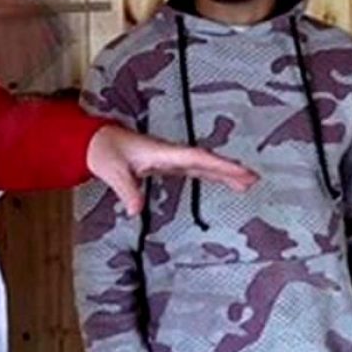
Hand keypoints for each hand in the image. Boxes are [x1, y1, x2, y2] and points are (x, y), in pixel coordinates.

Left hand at [86, 124, 258, 215]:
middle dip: (229, 170)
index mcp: (162, 153)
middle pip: (205, 161)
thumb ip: (126, 190)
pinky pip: (193, 169)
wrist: (96, 141)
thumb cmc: (104, 151)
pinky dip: (209, 174)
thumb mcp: (112, 171)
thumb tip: (135, 210)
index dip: (219, 165)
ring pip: (202, 165)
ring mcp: (169, 158)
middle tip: (254, 179)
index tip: (239, 171)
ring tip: (247, 183)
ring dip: (223, 173)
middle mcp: (170, 154)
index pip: (196, 158)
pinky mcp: (165, 164)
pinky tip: (220, 180)